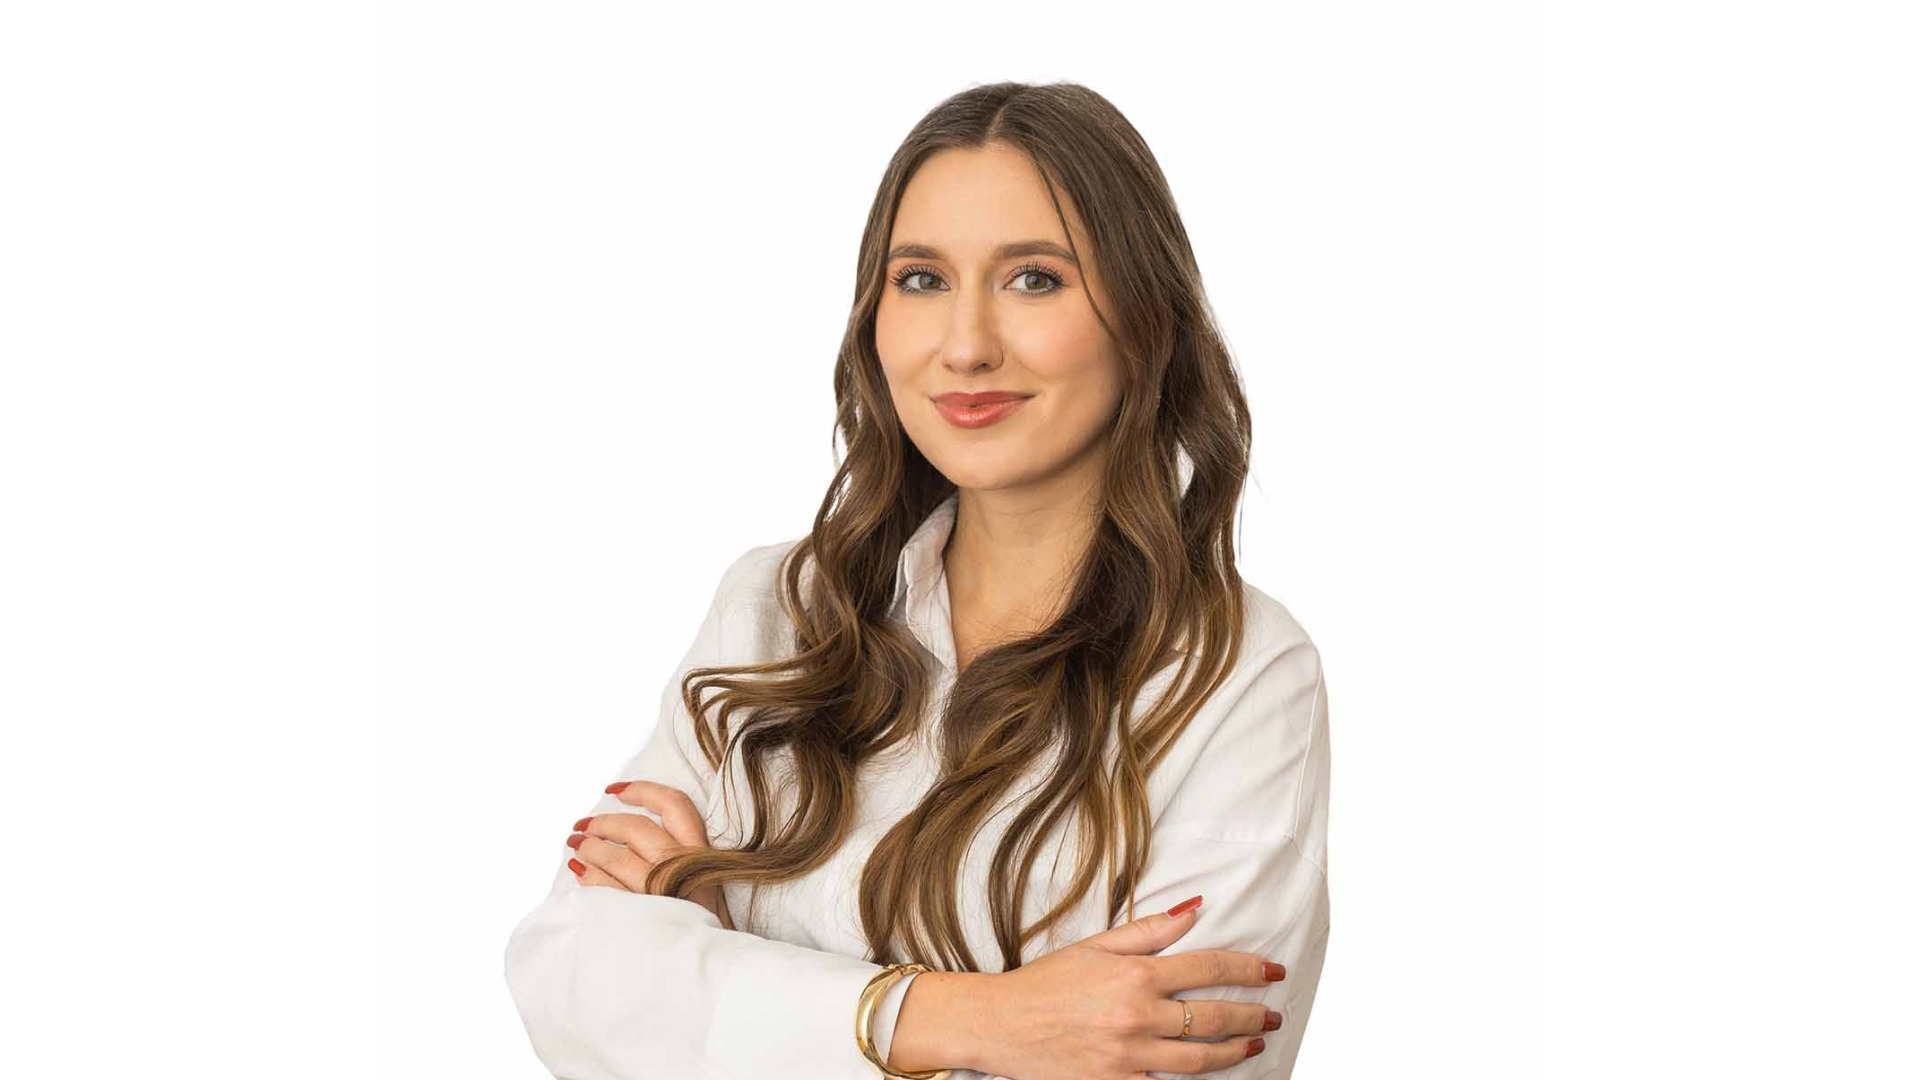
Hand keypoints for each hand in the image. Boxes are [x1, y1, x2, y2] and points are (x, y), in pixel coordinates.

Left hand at [566, 779, 734, 929]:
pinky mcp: (642, 917)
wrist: (709, 969)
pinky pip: (606, 890)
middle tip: (583, 826)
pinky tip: (580, 874)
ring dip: (590, 849)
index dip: (642, 790)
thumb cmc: (703, 928)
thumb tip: (634, 836)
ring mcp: (662, 893)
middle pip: (636, 828)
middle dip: (604, 823)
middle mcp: (683, 868)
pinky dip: (589, 878)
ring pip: (617, 857)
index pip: (674, 805)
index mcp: (701, 856)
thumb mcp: (705, 886)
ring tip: (577, 848)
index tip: (615, 790)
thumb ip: (681, 859)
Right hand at [968, 897, 1281, 1079]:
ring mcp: (1129, 1056)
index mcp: (1134, 975)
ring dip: (1234, 1051)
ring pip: (1200, 1059)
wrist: (999, 1026)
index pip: (1208, 966)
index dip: (1248, 968)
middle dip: (1252, 1015)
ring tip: (1252, 1045)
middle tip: (1274, 1015)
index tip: (1273, 970)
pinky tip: (1208, 1071)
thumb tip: (1195, 907)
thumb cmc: (1044, 983)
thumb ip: (1149, 931)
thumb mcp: (1095, 946)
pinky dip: (1191, 1079)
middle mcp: (1137, 1015)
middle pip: (1214, 1016)